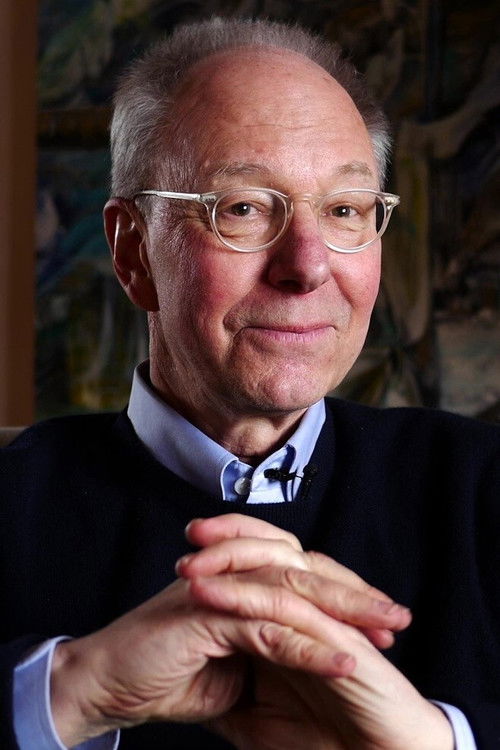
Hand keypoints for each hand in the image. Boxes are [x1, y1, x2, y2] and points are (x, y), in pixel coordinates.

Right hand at [50, 514, 410, 745]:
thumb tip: (304, 656)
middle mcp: (232, 575)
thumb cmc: (160, 672)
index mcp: (238, 582)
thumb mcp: (225, 664)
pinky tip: (343, 661)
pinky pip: (269, 627)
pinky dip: (308, 647)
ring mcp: (219, 590)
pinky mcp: (206, 615)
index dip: (342, 596)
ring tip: (385, 632)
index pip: (300, 577)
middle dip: (355, 594)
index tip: (380, 623)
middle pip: (305, 572)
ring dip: (344, 614)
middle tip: (397, 616)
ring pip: (293, 591)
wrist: (102, 683)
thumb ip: (262, 650)